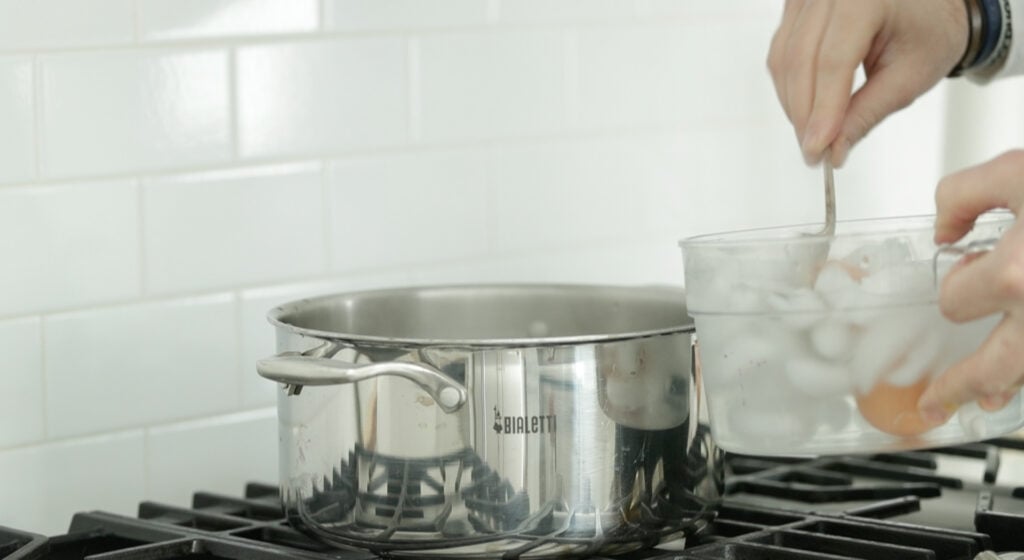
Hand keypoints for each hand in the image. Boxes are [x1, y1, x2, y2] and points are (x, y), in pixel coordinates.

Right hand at [767, 0, 965, 165]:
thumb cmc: (930, 31)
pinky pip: (781, 53)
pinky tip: (807, 108)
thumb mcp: (909, 77)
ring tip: (813, 134)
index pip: (833, 61)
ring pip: (784, 59)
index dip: (822, 110)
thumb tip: (832, 150)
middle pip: (800, 60)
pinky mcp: (797, 7)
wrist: (931, 6)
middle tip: (814, 152)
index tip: (818, 149)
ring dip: (793, 104)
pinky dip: (790, 87)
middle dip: (803, 114)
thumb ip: (867, 113)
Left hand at [917, 151, 1023, 423]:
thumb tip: (945, 229)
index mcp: (1016, 277)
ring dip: (1004, 389)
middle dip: (958, 388)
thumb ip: (962, 195)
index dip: (957, 283)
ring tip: (983, 402)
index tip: (966, 268)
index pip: (953, 302)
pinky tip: (1022, 374)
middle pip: (990, 372)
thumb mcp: (1017, 171)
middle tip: (935, 404)